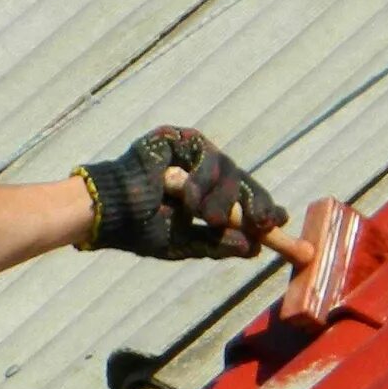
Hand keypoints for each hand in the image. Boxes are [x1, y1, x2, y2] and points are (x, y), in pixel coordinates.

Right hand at [74, 128, 284, 259]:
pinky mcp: (179, 138)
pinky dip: (203, 181)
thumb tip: (255, 249)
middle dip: (255, 203)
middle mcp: (197, 169)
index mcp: (199, 193)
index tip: (280, 222)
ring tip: (207, 218)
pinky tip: (187, 199)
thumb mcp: (184, 242)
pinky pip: (208, 157)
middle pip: (241, 180)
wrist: (107, 212)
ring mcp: (189, 152)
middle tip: (265, 223)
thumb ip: (217, 244)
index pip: (239, 197)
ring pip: (229, 170)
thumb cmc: (138, 229)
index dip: (261, 207)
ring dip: (223, 199)